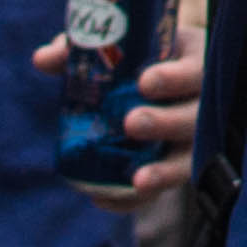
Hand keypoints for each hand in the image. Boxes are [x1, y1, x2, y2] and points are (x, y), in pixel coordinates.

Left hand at [26, 38, 202, 209]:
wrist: (171, 83)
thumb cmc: (144, 57)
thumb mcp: (127, 45)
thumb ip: (87, 48)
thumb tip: (43, 59)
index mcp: (194, 64)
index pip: (194, 71)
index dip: (174, 78)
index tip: (145, 82)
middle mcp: (203, 105)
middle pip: (195, 118)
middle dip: (165, 122)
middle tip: (132, 123)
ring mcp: (196, 140)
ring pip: (189, 158)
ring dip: (165, 171)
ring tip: (138, 180)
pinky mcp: (179, 169)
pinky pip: (162, 189)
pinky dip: (136, 200)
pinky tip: (107, 201)